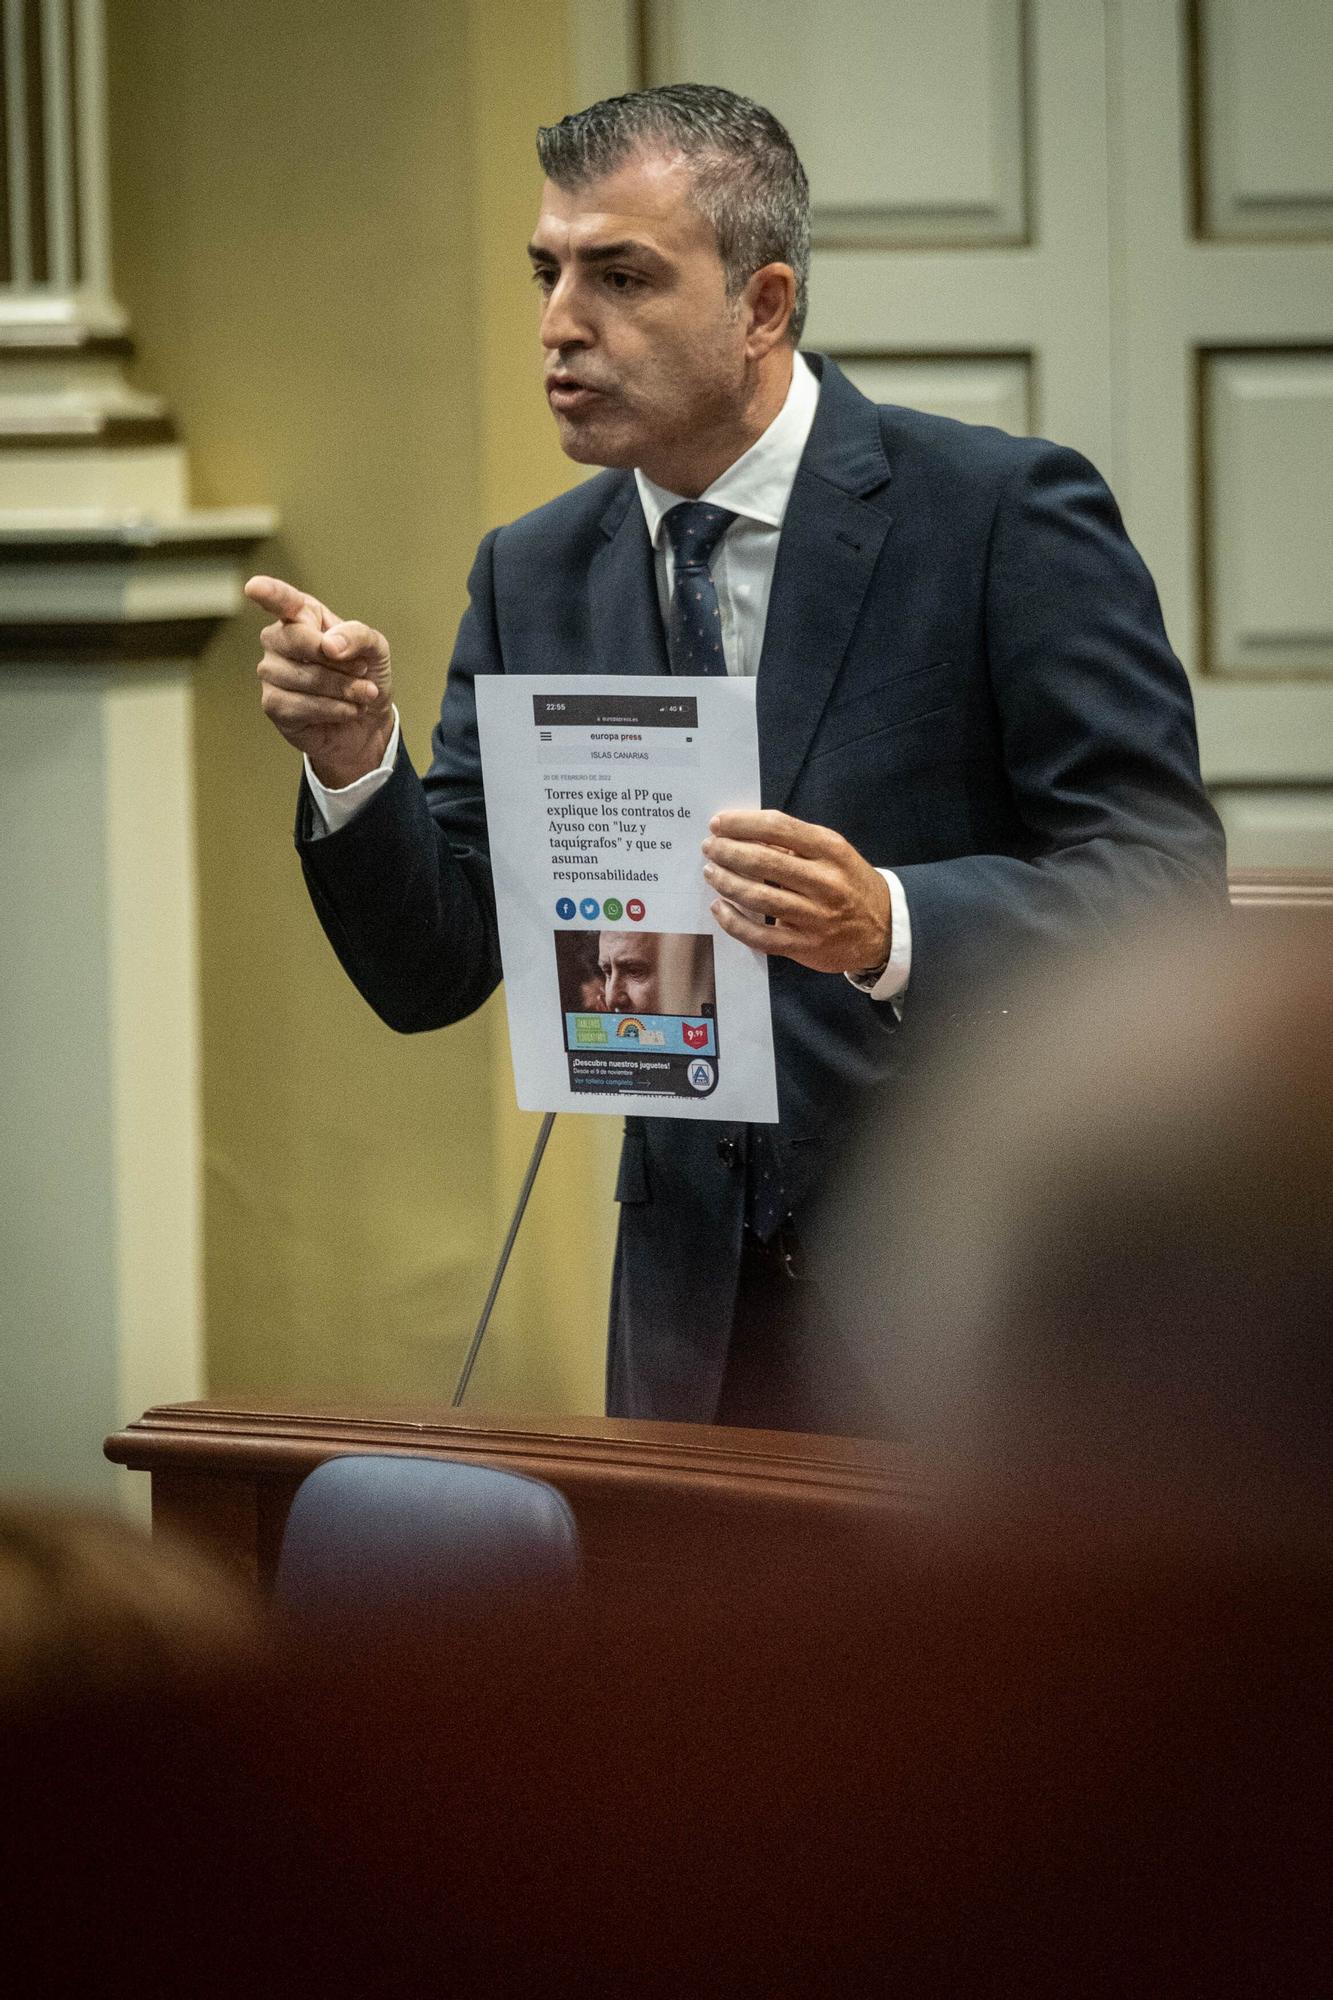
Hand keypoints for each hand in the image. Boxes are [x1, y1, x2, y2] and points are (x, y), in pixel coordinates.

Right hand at [246, 574, 393, 788]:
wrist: (369, 723)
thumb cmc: (365, 677)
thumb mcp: (375, 649)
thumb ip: (358, 635)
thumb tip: (329, 644)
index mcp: (302, 616)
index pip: (283, 600)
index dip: (269, 593)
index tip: (254, 587)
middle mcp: (278, 640)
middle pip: (297, 639)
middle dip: (338, 660)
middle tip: (362, 670)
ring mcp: (271, 672)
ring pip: (303, 676)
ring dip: (343, 688)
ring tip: (362, 694)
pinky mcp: (272, 705)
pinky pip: (300, 705)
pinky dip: (334, 709)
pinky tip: (348, 710)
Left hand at [702, 810, 890, 974]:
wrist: (884, 928)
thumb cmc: (849, 883)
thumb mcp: (833, 854)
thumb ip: (794, 843)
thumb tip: (745, 834)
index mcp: (831, 850)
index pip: (778, 828)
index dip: (742, 824)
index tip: (719, 823)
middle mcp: (825, 882)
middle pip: (763, 862)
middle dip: (728, 852)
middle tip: (709, 848)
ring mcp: (815, 916)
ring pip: (758, 897)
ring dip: (726, 882)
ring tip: (711, 872)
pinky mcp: (805, 946)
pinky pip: (760, 936)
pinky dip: (733, 922)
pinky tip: (720, 908)